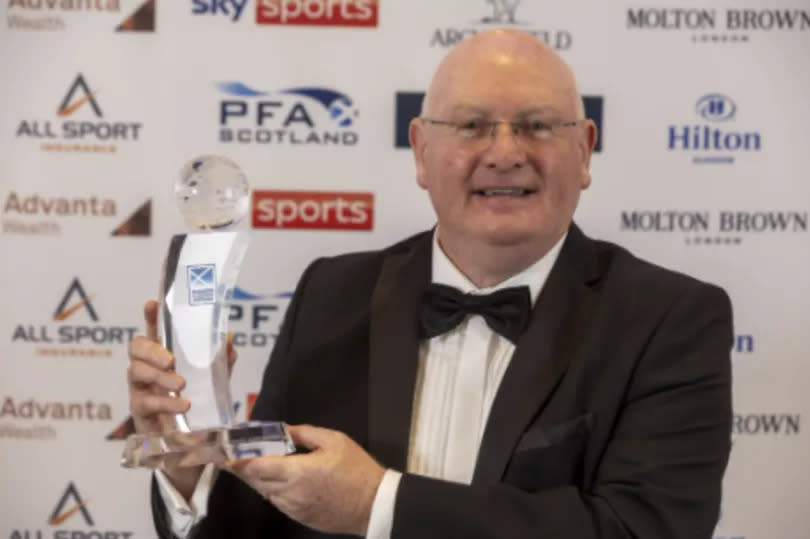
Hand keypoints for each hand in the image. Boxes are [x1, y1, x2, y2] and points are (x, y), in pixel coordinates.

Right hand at [127, 300, 237, 497]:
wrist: (195, 441)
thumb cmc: (199, 401)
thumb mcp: (215, 378)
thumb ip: (222, 358)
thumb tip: (228, 338)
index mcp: (165, 353)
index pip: (155, 330)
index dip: (152, 317)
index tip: (152, 304)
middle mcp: (148, 367)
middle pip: (136, 348)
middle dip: (152, 350)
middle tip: (171, 359)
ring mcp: (140, 388)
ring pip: (135, 372)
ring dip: (158, 377)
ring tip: (181, 385)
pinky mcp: (140, 412)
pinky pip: (145, 402)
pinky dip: (165, 403)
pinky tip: (183, 405)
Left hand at [226, 425, 385, 535]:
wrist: (374, 503)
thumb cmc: (356, 469)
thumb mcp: (334, 440)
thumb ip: (304, 433)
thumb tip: (283, 430)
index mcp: (297, 471)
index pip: (257, 467)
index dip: (238, 461)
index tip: (224, 454)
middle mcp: (290, 493)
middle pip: (256, 481)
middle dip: (243, 470)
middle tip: (233, 458)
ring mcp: (294, 508)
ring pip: (266, 493)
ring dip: (258, 480)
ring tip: (255, 466)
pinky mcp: (300, 517)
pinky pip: (279, 503)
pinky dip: (273, 491)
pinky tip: (278, 481)